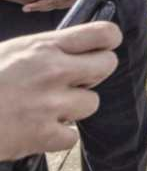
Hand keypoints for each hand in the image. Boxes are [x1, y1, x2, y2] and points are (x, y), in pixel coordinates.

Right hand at [0, 21, 120, 160]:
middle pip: (108, 65)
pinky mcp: (43, 135)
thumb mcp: (14, 51)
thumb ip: (49, 49)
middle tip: (75, 80)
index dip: (108, 41)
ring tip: (45, 106)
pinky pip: (72, 136)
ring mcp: (50, 104)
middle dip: (95, 73)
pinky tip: (37, 128)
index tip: (103, 47)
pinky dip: (57, 136)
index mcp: (45, 47)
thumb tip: (80, 47)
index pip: (103, 34)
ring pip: (91, 103)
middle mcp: (53, 71)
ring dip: (73, 107)